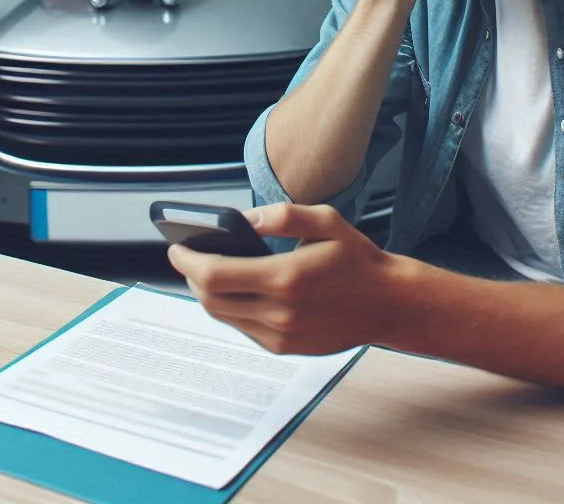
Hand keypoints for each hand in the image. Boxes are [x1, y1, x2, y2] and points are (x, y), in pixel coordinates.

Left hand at [167, 203, 407, 354]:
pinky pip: (242, 327)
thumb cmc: (356, 259)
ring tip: (206, 270)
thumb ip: (281, 215)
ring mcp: (280, 335)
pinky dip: (230, 307)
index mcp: (285, 278)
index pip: (214, 275)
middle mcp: (279, 312)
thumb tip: (242, 220)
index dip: (187, 261)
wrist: (388, 304)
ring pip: (223, 316)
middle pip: (210, 299)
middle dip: (191, 276)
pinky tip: (234, 288)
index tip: (175, 247)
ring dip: (207, 293)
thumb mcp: (324, 220)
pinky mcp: (284, 348)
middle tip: (187, 256)